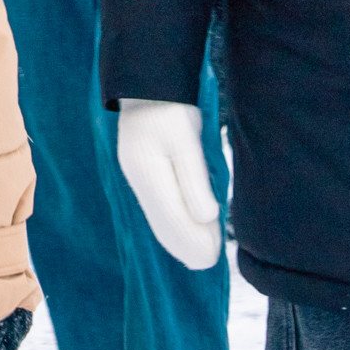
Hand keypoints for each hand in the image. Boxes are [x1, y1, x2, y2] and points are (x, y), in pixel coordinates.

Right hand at [117, 99, 221, 270]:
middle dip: (186, 245)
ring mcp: (138, 177)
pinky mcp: (143, 174)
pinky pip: (157, 208)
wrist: (148, 85)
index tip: (211, 260)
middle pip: (162, 223)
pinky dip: (172, 224)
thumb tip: (206, 216)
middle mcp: (139, 179)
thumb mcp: (187, 139)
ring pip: (158, 218)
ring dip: (180, 237)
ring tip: (201, 254)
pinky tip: (185, 231)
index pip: (171, 218)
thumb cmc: (171, 107)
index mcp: (148, 172)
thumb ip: (195, 178)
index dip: (191, 241)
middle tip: (210, 263)